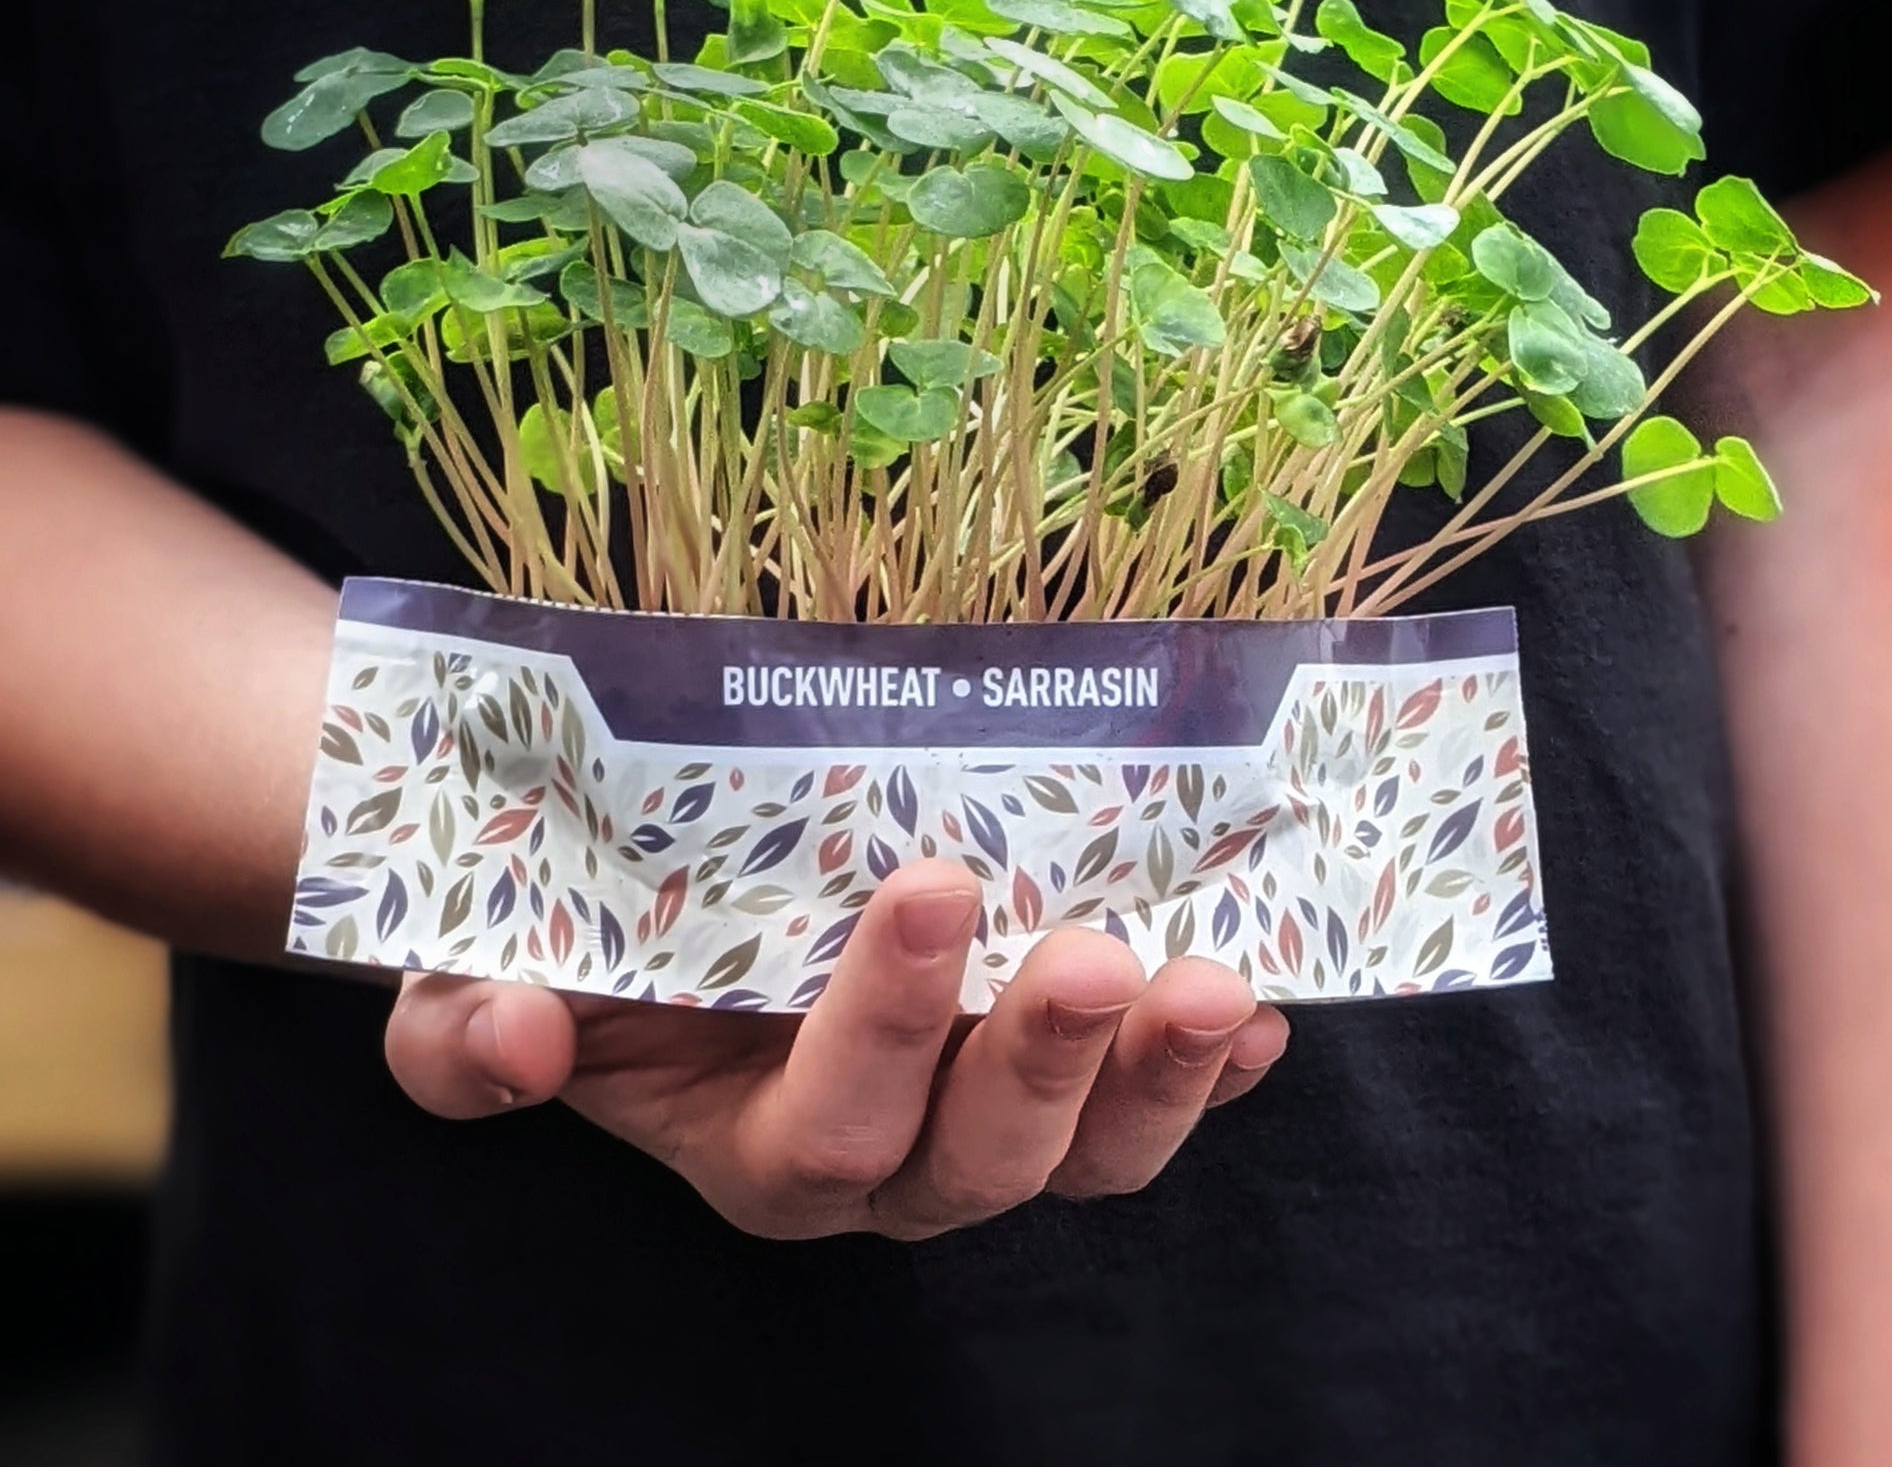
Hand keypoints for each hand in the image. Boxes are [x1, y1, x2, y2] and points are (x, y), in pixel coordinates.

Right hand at [385, 862, 1287, 1239]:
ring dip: (1157, 1080)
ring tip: (1219, 988)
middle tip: (1088, 954)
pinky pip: (1142, 1101)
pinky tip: (1264, 1008)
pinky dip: (1207, 1069)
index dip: (883, 1031)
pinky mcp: (1048, 1071)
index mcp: (756, 1145)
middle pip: (980, 1161)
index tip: (925, 888)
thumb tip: (519, 1041)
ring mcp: (978, 1118)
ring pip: (1083, 1153)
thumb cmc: (566, 943)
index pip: (829, 1126)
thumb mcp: (479, 980)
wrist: (644, 902)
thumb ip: (470, 1042)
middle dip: (1041, 1065)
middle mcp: (884, 1157)